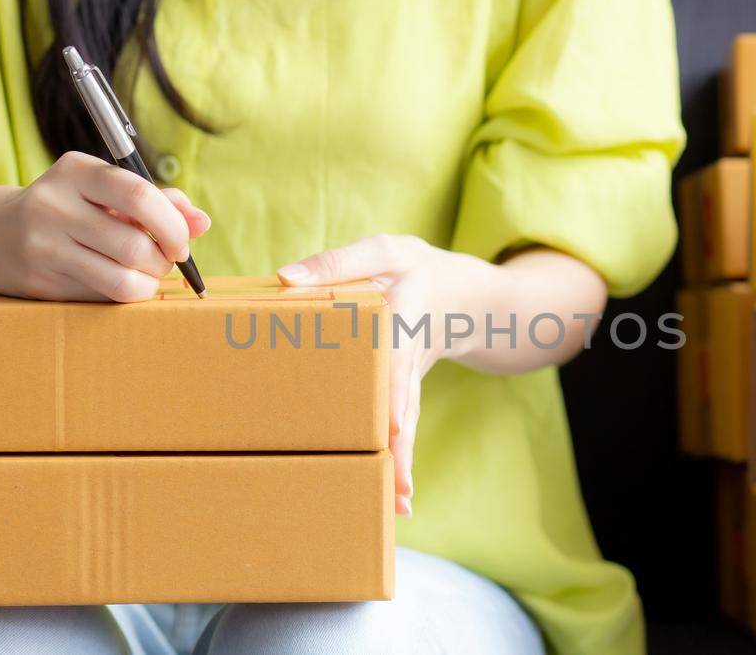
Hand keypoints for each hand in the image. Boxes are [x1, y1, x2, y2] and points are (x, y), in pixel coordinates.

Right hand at [0, 151, 210, 301]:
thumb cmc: (66, 208)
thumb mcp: (102, 191)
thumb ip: (156, 201)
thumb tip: (202, 222)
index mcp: (75, 171)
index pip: (138, 195)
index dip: (172, 224)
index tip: (182, 242)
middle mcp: (53, 205)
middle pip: (134, 244)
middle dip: (163, 261)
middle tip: (164, 262)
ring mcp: (42, 245)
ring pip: (120, 279)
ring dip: (147, 284)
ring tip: (146, 276)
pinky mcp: (38, 281)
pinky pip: (100, 298)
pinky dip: (124, 297)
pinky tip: (121, 286)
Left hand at [278, 235, 493, 515]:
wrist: (469, 295)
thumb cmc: (418, 270)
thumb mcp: (387, 251)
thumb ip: (337, 262)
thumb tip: (286, 278)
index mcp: (408, 315)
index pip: (400, 354)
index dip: (397, 388)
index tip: (395, 421)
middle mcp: (413, 354)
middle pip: (406, 404)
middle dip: (402, 446)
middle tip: (400, 487)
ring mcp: (413, 379)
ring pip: (407, 423)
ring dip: (403, 463)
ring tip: (400, 504)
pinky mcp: (407, 394)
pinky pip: (403, 426)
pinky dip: (400, 459)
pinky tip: (397, 495)